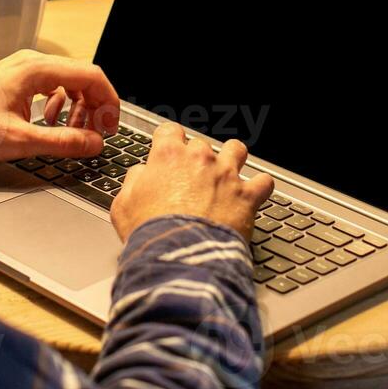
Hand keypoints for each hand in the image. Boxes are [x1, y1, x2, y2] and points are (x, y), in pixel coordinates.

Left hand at [0, 50, 120, 160]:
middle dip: (94, 106)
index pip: (91, 76)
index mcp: (37, 69)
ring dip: (77, 106)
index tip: (111, 126)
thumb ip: (63, 142)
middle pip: (81, 77)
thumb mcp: (21, 140)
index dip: (108, 102)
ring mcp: (23, 69)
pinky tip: (49, 121)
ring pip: (67, 82)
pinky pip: (50, 86)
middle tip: (96, 133)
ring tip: (73, 131)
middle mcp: (32, 63)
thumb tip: (94, 144)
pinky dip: (59, 103)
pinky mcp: (16, 79)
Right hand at [110, 124, 273, 241]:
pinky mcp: (247, 196)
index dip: (169, 141)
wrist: (179, 258)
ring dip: (232, 160)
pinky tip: (253, 194)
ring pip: (236, 150)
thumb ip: (133, 181)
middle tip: (192, 179)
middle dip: (197, 159)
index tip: (169, 151)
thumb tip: (141, 174)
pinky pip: (264, 182)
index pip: (170, 131)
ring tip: (227, 175)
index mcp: (168, 156)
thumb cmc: (151, 233)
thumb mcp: (123, 205)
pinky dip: (260, 187)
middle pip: (201, 144)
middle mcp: (200, 159)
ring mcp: (226, 175)